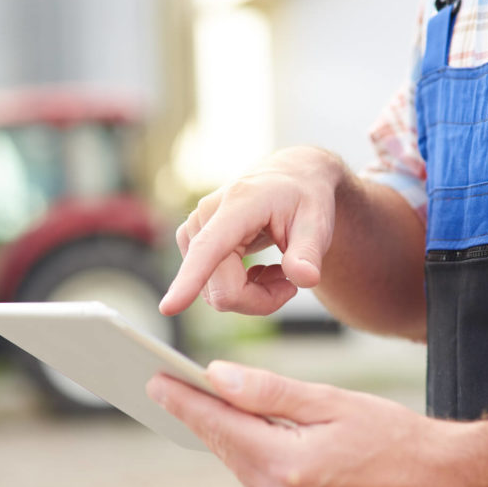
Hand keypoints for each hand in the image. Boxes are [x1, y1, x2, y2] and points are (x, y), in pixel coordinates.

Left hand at [146, 362, 487, 486]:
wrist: (443, 483)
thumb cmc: (395, 434)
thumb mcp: (332, 403)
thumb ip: (272, 392)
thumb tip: (218, 377)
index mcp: (290, 466)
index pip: (222, 426)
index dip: (186, 401)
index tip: (155, 378)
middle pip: (227, 449)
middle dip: (198, 417)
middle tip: (167, 386)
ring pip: (243, 468)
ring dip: (225, 437)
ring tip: (199, 405)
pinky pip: (263, 484)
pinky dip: (251, 457)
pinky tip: (245, 435)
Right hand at [158, 147, 346, 316]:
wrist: (291, 179)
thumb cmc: (305, 198)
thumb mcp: (319, 222)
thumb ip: (310, 253)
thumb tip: (305, 280)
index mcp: (237, 205)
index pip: (209, 249)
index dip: (189, 281)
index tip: (168, 308)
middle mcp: (205, 217)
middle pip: (221, 290)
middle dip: (260, 300)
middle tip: (292, 282)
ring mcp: (194, 232)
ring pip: (217, 295)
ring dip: (252, 295)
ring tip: (279, 270)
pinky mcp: (192, 245)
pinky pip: (213, 289)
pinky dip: (242, 290)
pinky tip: (261, 271)